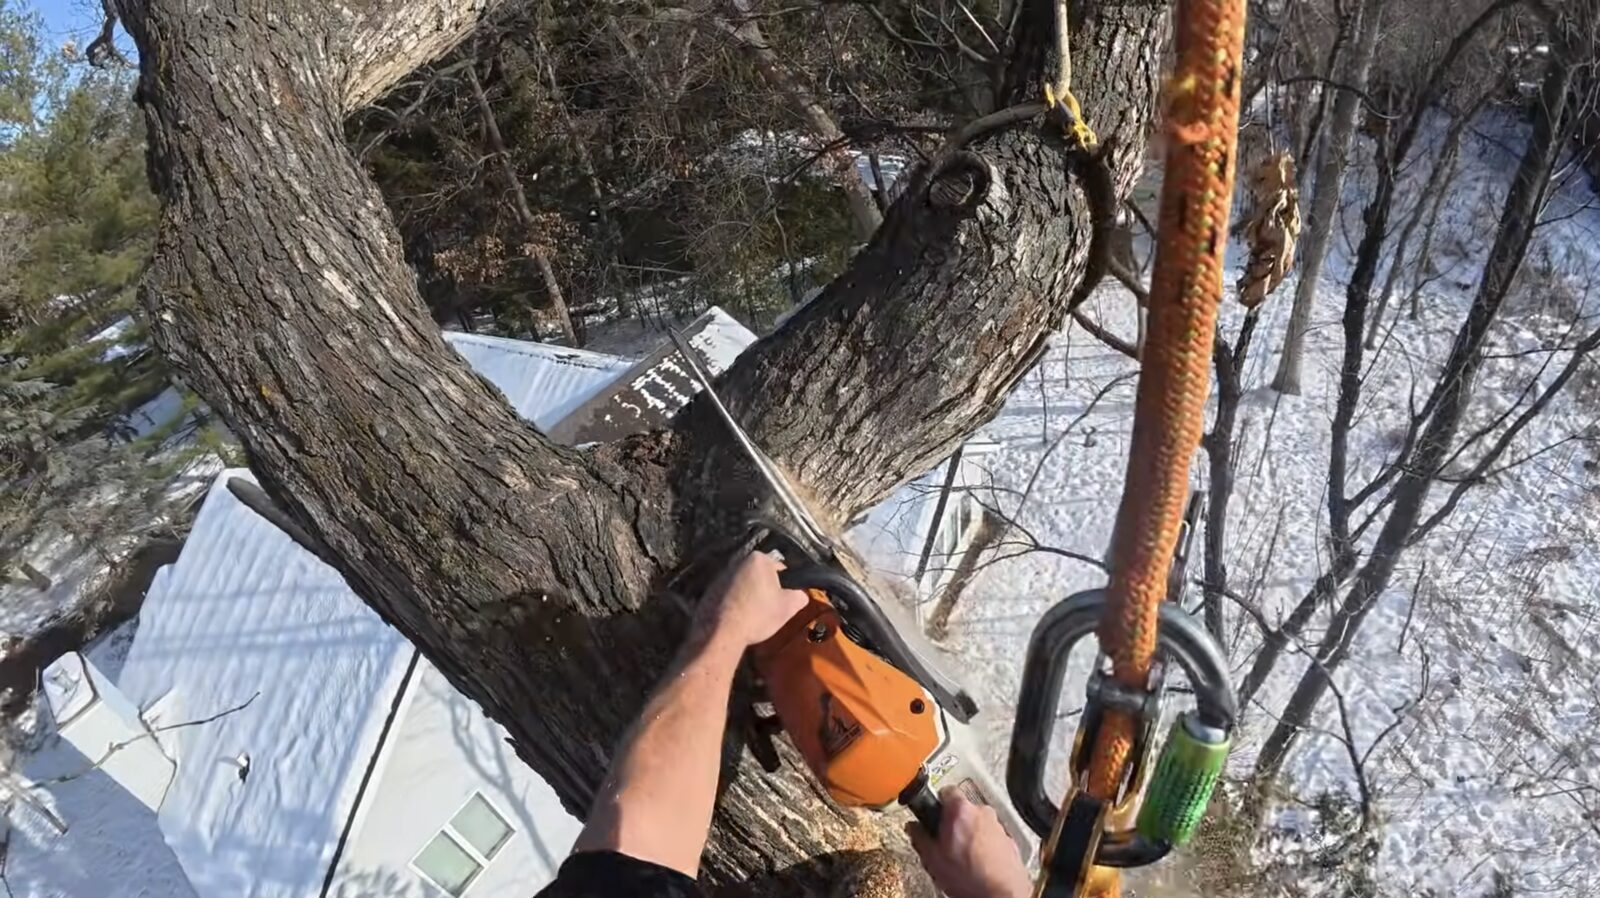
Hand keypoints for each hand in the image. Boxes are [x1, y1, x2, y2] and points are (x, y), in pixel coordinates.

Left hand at [697, 551, 808, 648]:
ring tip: (752, 616)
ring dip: (747, 596)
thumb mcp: (788, 607)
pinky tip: (737, 619)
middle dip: (763, 588)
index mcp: (758, 559)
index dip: (784, 584)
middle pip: (757, 575)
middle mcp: (737, 561)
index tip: (783, 599)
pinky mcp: (708, 591)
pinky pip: (727, 595)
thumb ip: (799, 596)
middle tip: (769, 608)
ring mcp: (720, 576)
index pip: (778, 567)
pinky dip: (732, 604)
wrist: (721, 632)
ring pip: (741, 585)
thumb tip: (801, 595)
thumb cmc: (757, 615)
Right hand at [907, 789, 1032, 897]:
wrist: (1002, 895)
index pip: (945, 791)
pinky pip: (990, 836)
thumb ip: (919, 837)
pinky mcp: (1008, 839)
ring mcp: (998, 825)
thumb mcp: (933, 859)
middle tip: (943, 843)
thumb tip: (914, 828)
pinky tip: (976, 863)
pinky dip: (983, 845)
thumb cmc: (970, 878)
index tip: (931, 816)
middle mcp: (981, 811)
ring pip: (976, 823)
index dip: (935, 803)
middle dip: (952, 823)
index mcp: (960, 810)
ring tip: (961, 858)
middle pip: (961, 808)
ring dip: (968, 834)